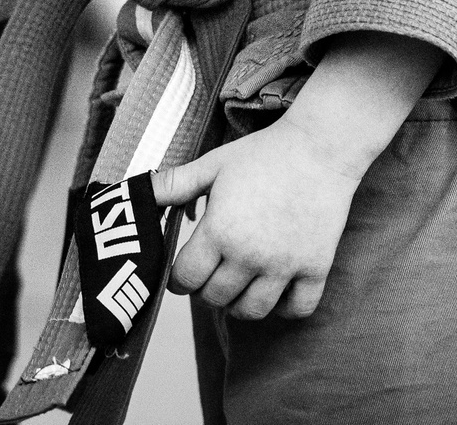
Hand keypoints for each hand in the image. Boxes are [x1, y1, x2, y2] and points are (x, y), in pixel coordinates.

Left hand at [151, 117, 364, 321]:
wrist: (320, 146)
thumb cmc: (262, 153)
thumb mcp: (213, 164)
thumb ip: (173, 185)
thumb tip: (136, 191)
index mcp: (220, 230)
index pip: (185, 279)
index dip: (178, 279)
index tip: (183, 273)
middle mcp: (250, 255)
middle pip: (215, 298)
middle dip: (206, 291)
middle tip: (211, 276)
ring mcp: (285, 265)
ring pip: (252, 311)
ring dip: (239, 304)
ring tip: (239, 286)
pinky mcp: (316, 267)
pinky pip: (297, 309)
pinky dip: (284, 308)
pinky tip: (277, 291)